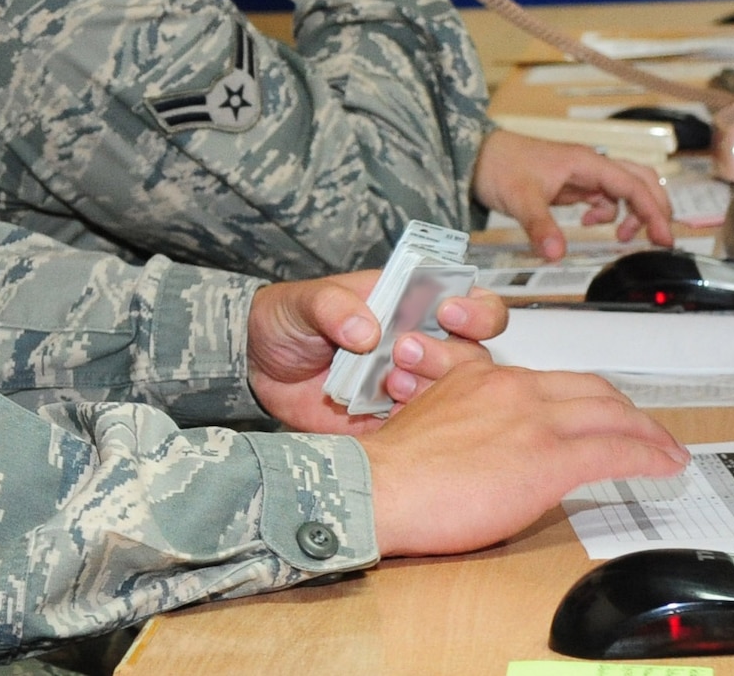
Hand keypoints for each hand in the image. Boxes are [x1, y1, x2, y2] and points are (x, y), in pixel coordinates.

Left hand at [246, 271, 506, 435]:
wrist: (258, 367)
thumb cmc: (288, 319)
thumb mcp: (304, 301)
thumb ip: (332, 306)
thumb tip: (365, 331)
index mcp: (410, 304)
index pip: (468, 301)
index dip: (475, 308)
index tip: (449, 313)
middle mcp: (422, 345)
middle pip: (475, 353)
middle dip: (456, 356)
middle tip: (404, 352)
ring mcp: (411, 386)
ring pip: (456, 397)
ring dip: (433, 392)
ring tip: (388, 386)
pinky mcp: (392, 422)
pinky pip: (420, 432)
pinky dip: (413, 429)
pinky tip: (383, 418)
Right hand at [360, 360, 689, 554]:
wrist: (377, 487)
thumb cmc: (392, 469)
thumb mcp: (426, 417)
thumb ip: (464, 413)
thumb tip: (485, 438)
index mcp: (484, 377)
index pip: (552, 380)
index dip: (586, 397)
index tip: (600, 412)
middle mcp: (515, 388)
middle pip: (591, 390)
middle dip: (626, 410)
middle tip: (645, 430)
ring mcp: (535, 420)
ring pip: (612, 414)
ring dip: (647, 432)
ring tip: (666, 449)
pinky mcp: (550, 458)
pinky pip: (616, 450)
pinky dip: (648, 456)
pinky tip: (664, 466)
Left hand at [472, 128, 673, 259]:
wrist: (474, 156)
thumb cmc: (499, 165)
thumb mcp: (521, 198)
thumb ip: (541, 226)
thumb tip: (557, 254)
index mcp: (586, 162)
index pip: (633, 185)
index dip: (653, 211)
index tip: (664, 237)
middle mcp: (589, 165)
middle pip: (639, 180)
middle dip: (654, 208)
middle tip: (659, 238)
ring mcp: (580, 173)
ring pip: (623, 188)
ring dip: (632, 211)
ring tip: (622, 237)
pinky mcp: (570, 183)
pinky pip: (602, 196)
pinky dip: (607, 211)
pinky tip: (590, 224)